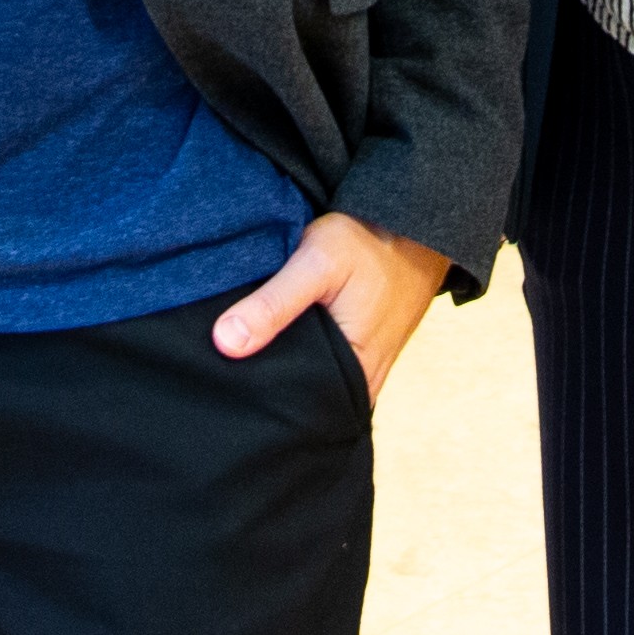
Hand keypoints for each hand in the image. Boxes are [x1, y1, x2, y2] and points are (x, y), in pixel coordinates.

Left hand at [211, 212, 451, 403]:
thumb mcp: (317, 264)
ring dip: (282, 371)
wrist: (412, 225)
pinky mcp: (358, 353)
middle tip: (222, 375)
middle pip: (302, 400)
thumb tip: (225, 343)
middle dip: (265, 389)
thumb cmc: (368, 244)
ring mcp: (362, 370)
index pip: (296, 409)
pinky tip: (270, 345)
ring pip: (311, 385)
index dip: (257, 398)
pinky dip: (298, 359)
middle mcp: (361, 382)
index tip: (222, 386)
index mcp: (354, 373)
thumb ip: (274, 304)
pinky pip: (323, 369)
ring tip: (240, 361)